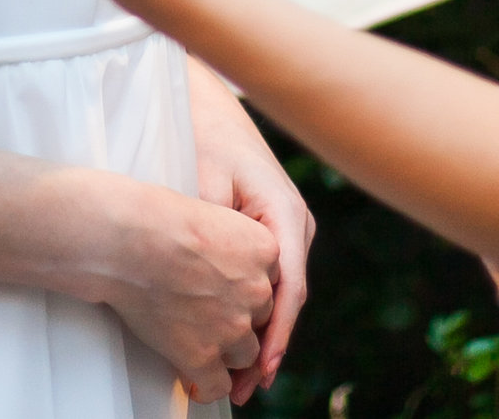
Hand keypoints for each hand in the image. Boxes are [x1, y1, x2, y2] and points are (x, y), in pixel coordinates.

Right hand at [84, 173, 278, 403]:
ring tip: (200, 344)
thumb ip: (232, 244)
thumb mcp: (214, 214)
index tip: (231, 294)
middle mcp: (257, 291)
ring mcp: (233, 327)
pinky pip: (216, 385)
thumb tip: (222, 262)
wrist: (129, 240)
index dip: (247, 289)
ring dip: (226, 351)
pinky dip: (206, 386)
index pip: (269, 280)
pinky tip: (195, 382)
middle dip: (238, 318)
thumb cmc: (157, 220)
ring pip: (246, 354)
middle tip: (211, 316)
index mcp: (265, 249)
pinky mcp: (205, 355)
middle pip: (260, 317)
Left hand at [192, 69, 313, 402]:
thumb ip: (210, 224)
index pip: (289, 287)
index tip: (263, 370)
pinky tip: (244, 346)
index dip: (277, 334)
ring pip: (281, 294)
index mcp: (285, 214)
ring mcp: (288, 232)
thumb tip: (207, 274)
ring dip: (264, 337)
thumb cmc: (204, 138)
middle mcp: (296, 226)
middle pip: (287, 299)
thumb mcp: (203, 178)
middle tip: (243, 391)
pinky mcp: (274, 234)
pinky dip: (259, 314)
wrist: (210, 108)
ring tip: (242, 384)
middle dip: (268, 348)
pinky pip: (271, 282)